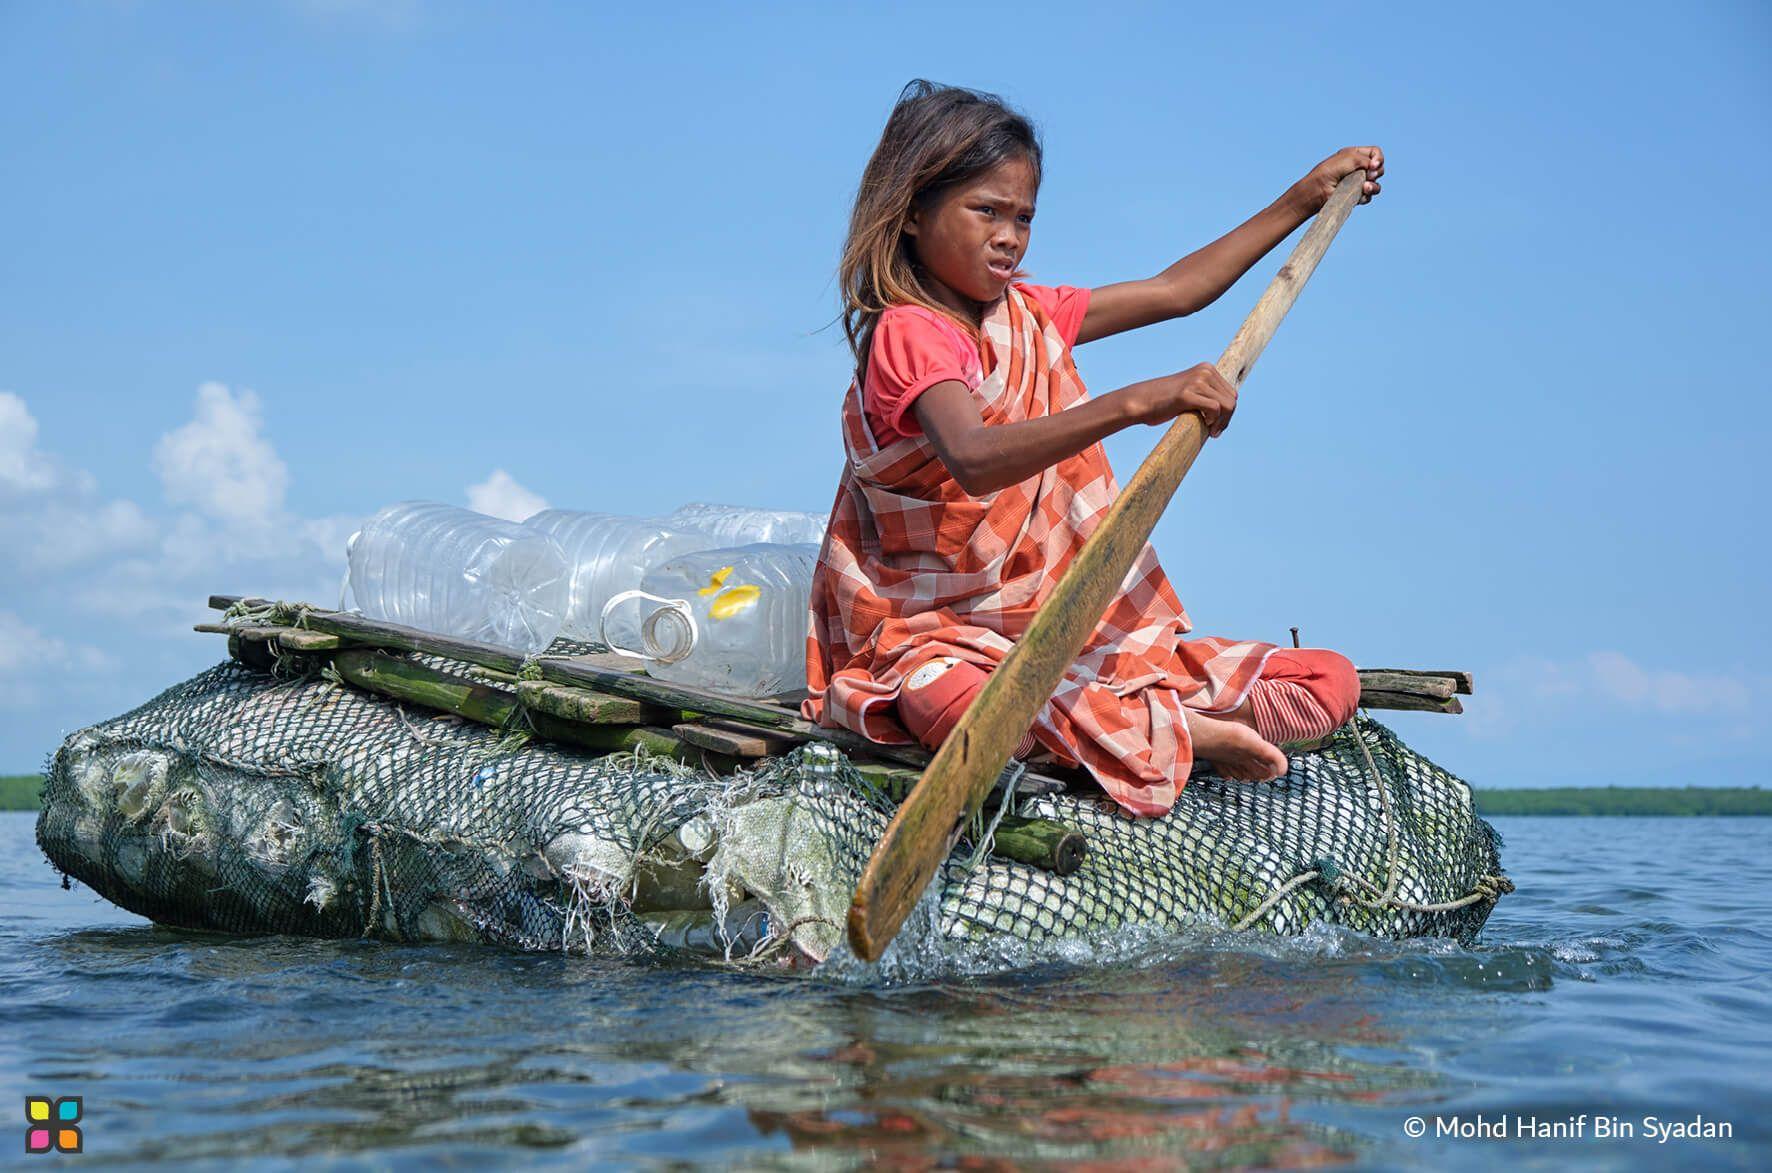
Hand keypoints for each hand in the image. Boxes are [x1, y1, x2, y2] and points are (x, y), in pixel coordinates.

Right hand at [1121, 364, 1238, 436]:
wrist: (1141, 401)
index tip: (1217, 425)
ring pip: (1227, 405)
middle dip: (1226, 419)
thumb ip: (1209, 394)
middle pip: (1232, 400)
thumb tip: (1231, 406)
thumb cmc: (1165, 401)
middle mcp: (1204, 371)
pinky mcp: (1187, 394)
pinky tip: (1205, 426)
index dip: (1228, 412)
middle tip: (1215, 432)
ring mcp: (1196, 381)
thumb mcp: (1192, 391)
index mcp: (1207, 368)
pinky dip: (1214, 421)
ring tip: (1212, 432)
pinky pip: (1214, 409)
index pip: (1231, 393)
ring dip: (1222, 423)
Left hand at [1290, 146, 1383, 214]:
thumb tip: (1376, 168)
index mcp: (1355, 155)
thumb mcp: (1350, 157)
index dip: (1379, 158)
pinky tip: (1359, 194)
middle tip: (1368, 175)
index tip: (1373, 165)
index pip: (1375, 153)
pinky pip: (1368, 196)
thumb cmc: (1329, 171)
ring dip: (1373, 186)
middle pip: (1379, 169)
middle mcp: (1357, 168)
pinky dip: (1366, 195)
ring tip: (1365, 187)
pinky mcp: (1354, 195)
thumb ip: (1367, 159)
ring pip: (1375, 184)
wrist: (1317, 190)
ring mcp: (1356, 182)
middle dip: (1377, 172)